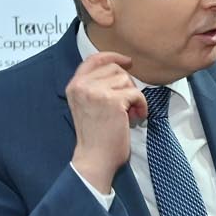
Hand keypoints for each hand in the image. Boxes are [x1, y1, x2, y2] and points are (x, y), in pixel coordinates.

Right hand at [67, 52, 147, 190]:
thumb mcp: (87, 105)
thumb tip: (122, 70)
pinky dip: (141, 105)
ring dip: (134, 96)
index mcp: (74, 86)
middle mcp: (82, 86)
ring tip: (129, 113)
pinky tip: (136, 118)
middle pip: (115, 69)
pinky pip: (136, 94)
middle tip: (128, 104)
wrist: (94, 158)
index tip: (127, 62)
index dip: (112, 57)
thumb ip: (95, 87)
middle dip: (127, 84)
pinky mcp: (112, 101)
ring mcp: (96, 92)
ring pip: (126, 80)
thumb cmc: (95, 136)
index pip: (93, 59)